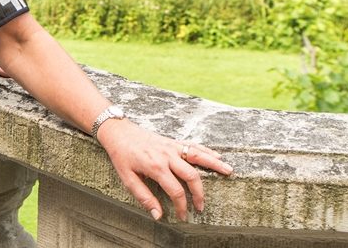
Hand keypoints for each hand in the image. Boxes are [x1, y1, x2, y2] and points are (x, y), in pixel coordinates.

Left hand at [97, 120, 232, 221]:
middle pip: (191, 175)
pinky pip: (193, 145)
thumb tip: (158, 215)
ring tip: (229, 171)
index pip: (176, 190)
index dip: (181, 206)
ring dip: (214, 164)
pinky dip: (206, 151)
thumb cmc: (122, 156)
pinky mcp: (172, 141)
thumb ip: (144, 197)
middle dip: (199, 193)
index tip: (183, 215)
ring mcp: (171, 147)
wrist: (118, 132)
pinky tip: (217, 156)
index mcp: (155, 166)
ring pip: (198, 155)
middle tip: (201, 207)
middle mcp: (167, 155)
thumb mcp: (127, 178)